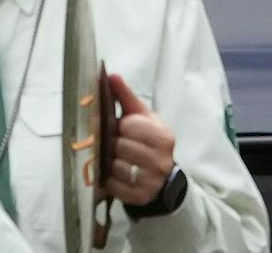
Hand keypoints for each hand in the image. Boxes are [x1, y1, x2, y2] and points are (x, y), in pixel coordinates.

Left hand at [105, 73, 177, 206]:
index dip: (122, 126)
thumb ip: (126, 97)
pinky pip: (113, 185)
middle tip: (114, 144)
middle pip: (121, 146)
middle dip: (113, 144)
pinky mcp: (139, 196)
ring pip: (115, 167)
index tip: (122, 128)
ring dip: (109, 162)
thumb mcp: (143, 118)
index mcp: (163, 135)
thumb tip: (110, 75)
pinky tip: (113, 174)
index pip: (131, 126)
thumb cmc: (149, 142)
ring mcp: (151, 180)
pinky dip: (109, 179)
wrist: (163, 178)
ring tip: (114, 159)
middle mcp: (161, 159)